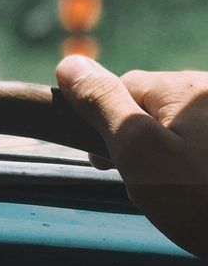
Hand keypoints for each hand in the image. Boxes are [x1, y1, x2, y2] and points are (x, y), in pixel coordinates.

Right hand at [57, 55, 207, 257]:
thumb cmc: (202, 202)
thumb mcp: (140, 153)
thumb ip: (103, 105)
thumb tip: (70, 63)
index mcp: (189, 88)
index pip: (123, 87)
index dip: (105, 126)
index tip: (108, 165)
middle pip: (155, 106)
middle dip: (142, 142)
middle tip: (150, 185)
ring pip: (181, 127)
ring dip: (170, 155)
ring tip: (180, 192)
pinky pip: (201, 143)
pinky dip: (194, 165)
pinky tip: (199, 190)